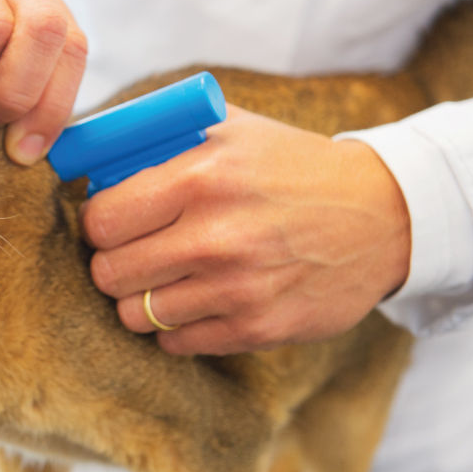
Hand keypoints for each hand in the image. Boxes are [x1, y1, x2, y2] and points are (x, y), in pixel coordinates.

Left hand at [81, 106, 410, 354]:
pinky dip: (175, 326)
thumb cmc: (292, 167)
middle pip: (109, 273)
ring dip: (140, 299)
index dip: (98, 223)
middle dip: (112, 262)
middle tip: (131, 253)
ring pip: (136, 315)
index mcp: (202, 178)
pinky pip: (176, 343)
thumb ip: (160, 136)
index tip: (111, 222)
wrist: (382, 216)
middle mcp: (216, 236)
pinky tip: (196, 300)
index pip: (102, 219)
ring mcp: (238, 289)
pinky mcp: (258, 329)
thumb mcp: (231, 129)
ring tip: (162, 278)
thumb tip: (90, 153)